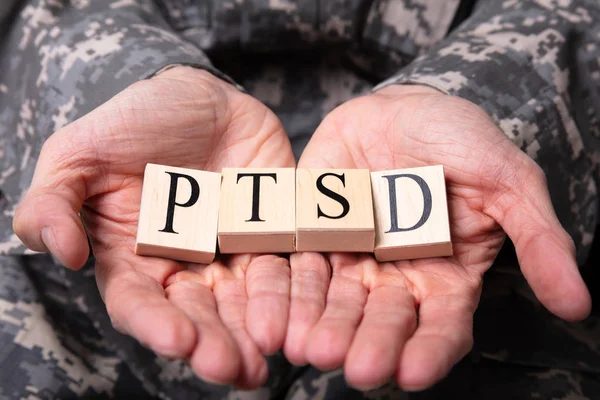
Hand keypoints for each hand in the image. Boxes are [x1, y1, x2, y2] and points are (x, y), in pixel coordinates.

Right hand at [13, 67, 294, 387]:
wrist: (198, 97)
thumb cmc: (132, 125)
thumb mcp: (77, 156)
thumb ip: (54, 203)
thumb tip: (62, 254)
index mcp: (135, 259)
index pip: (141, 303)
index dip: (156, 324)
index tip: (176, 340)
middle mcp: (186, 266)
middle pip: (200, 314)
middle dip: (214, 342)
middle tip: (231, 367)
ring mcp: (233, 252)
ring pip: (246, 300)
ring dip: (257, 329)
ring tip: (267, 356)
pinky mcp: (274, 233)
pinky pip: (288, 266)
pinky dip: (294, 291)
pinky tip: (302, 315)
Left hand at [284, 85, 590, 390]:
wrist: (401, 106)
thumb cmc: (459, 139)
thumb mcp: (507, 181)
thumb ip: (537, 239)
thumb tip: (577, 304)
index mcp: (444, 274)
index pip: (440, 325)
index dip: (429, 349)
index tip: (413, 373)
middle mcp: (394, 276)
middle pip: (381, 319)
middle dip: (367, 343)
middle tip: (352, 367)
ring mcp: (350, 256)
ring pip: (334, 300)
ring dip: (321, 325)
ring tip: (307, 347)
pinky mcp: (310, 233)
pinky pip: (295, 264)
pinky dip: (285, 289)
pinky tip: (273, 312)